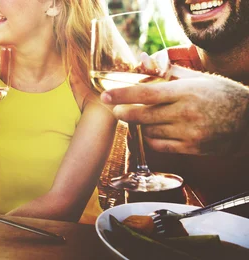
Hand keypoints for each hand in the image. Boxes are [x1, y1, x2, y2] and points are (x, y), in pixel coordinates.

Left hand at [101, 65, 248, 154]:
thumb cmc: (220, 94)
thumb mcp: (198, 78)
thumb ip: (167, 73)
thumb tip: (142, 61)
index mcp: (186, 92)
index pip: (147, 94)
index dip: (123, 95)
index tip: (105, 95)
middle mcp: (186, 113)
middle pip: (142, 116)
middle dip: (123, 112)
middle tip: (116, 109)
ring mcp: (189, 133)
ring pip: (149, 131)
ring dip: (142, 125)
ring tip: (146, 117)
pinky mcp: (191, 149)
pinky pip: (159, 146)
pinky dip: (152, 138)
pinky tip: (155, 130)